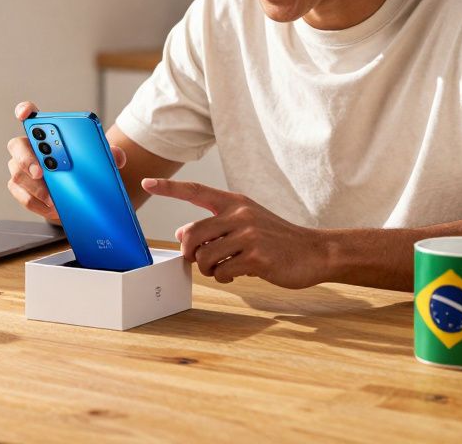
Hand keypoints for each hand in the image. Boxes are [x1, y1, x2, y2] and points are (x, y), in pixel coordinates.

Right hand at [6, 101, 126, 223]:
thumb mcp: (98, 158)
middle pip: (17, 146)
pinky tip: (52, 207)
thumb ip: (109, 153)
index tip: (26, 113)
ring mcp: (20, 168)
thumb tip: (116, 155)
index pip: (29, 115)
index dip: (24, 111)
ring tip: (53, 198)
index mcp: (44, 132)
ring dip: (36, 188)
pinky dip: (38, 204)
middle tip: (42, 171)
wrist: (76, 192)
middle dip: (28, 158)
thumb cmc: (82, 167)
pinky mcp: (19, 189)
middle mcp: (27, 147)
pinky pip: (23, 196)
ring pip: (19, 174)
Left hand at [142, 178, 327, 287]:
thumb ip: (217, 224)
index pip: (195, 191)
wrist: (315, 252)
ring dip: (208, 269)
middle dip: (190, 253)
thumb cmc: (277, 239)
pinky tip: (237, 275)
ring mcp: (248, 235)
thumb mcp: (248, 222)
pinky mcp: (256, 257)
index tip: (146, 183)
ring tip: (223, 269)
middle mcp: (239, 214)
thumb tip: (181, 233)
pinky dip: (224, 278)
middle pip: (191, 234)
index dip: (169, 188)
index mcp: (235, 202)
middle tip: (200, 261)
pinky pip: (222, 272)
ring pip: (204, 257)